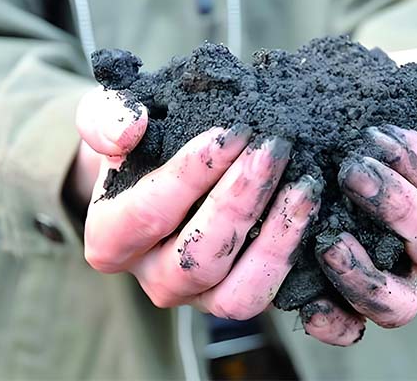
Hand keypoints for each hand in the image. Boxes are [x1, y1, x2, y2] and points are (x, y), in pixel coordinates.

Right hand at [74, 87, 320, 318]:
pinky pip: (266, 293)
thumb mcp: (109, 121)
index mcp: (111, 243)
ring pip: (238, 294)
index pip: (150, 213)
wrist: (160, 173)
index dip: (192, 173)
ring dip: (276, 238)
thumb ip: (105, 119)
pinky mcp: (235, 297)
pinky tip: (310, 210)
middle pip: (198, 258)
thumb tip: (129, 131)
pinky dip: (292, 256)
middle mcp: (154, 280)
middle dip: (241, 201)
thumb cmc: (138, 148)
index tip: (232, 132)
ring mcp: (198, 296)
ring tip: (304, 186)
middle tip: (273, 149)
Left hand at [301, 44, 416, 344]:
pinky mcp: (349, 289)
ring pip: (400, 303)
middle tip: (351, 168)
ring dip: (366, 276)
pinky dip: (333, 319)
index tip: (379, 134)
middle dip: (396, 205)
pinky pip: (351, 324)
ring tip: (330, 240)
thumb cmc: (396, 95)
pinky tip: (308, 302)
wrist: (345, 114)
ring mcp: (393, 270)